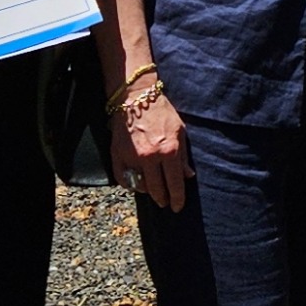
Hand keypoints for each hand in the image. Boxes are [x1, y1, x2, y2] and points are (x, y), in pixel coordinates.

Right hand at [115, 80, 190, 212]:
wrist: (136, 97)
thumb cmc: (161, 112)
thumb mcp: (180, 131)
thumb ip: (183, 156)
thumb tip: (188, 175)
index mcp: (169, 151)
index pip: (175, 183)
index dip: (177, 198)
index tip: (178, 207)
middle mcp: (150, 157)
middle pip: (157, 189)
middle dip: (163, 199)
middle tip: (165, 203)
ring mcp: (132, 157)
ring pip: (140, 186)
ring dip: (148, 191)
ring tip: (153, 191)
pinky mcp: (117, 155)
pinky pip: (123, 179)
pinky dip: (130, 185)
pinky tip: (136, 184)